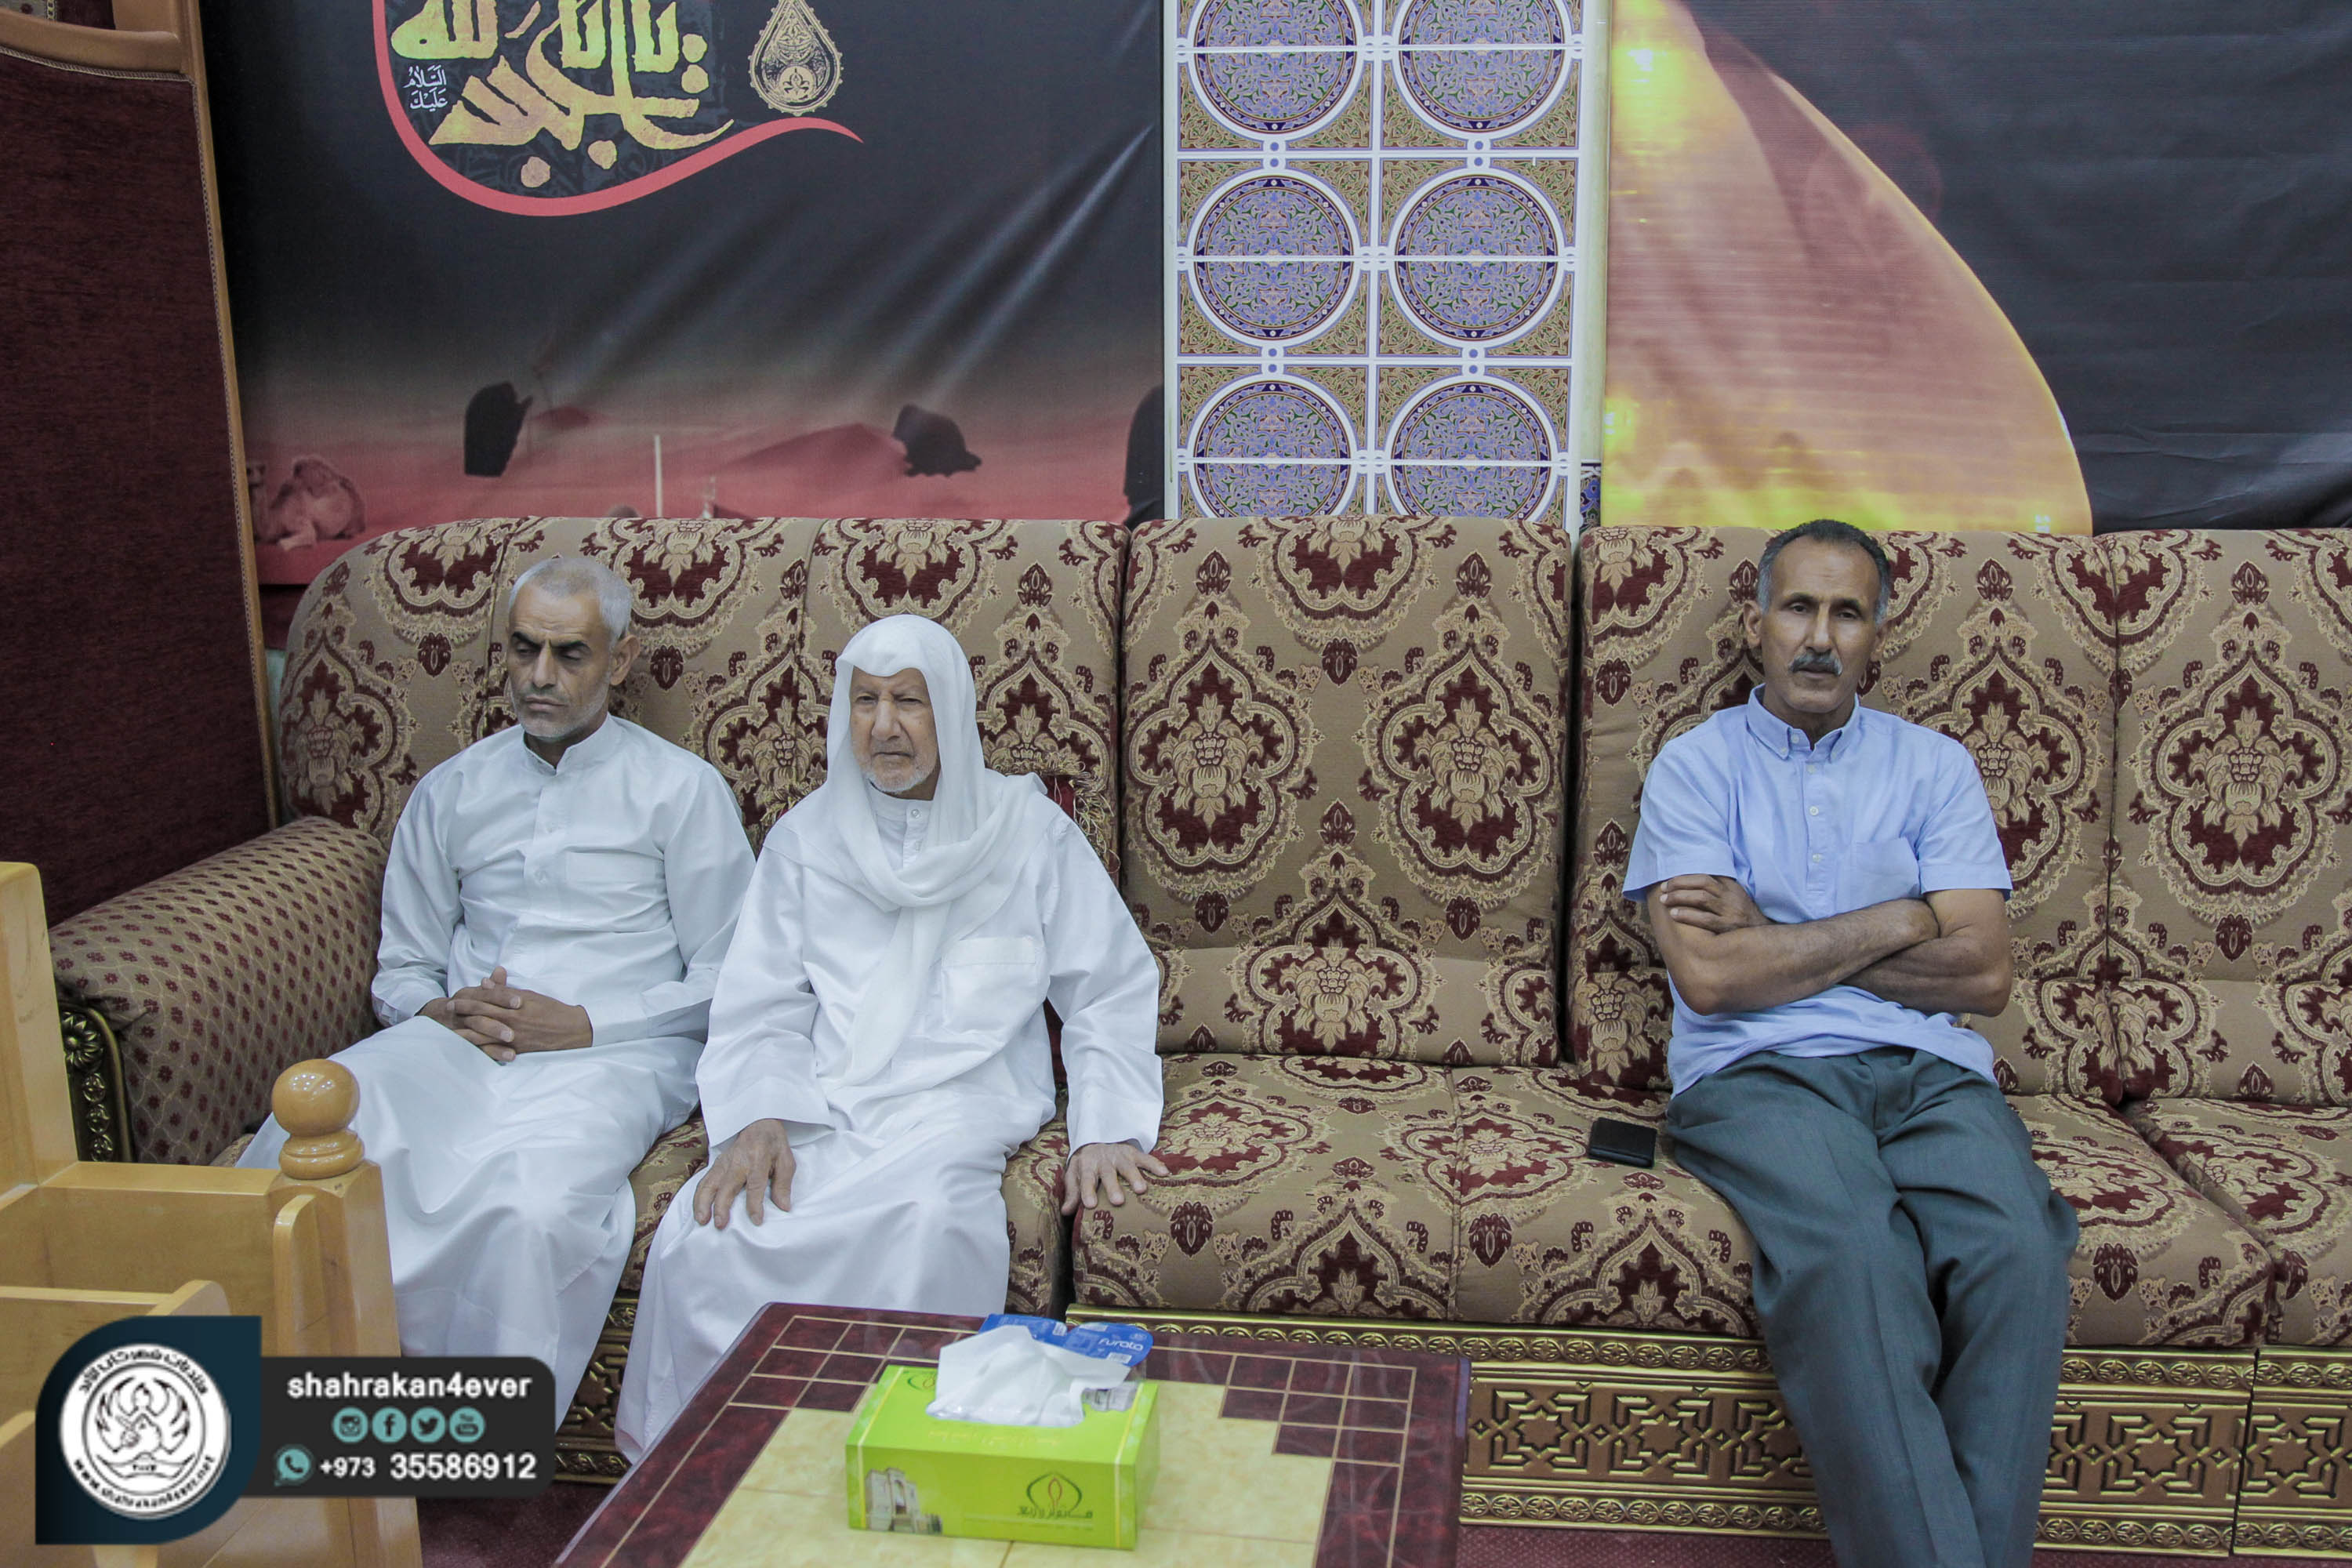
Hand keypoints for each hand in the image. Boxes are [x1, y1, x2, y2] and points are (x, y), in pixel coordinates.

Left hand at [420, 967, 591, 1062]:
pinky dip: (480, 1050)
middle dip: (461, 1016)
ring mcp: (512, 1039)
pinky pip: (493, 1052)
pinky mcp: (516, 1050)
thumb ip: (506, 991)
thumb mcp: (529, 996)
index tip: (453, 1000)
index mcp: (512, 1008)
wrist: (571, 1029)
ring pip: (482, 1037)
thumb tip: (486, 983)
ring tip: (450, 1033)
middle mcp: (510, 1024)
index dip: (467, 1001)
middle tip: (446, 1013)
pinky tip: (469, 1050)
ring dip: (465, 1035)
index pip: (484, 1003)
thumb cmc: (552, 1009)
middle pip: (479, 1019)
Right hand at [695, 1119, 795, 1228]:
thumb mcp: (786, 1160)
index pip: (755, 1184)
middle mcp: (738, 1161)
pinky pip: (704, 1181)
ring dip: (704, 1203)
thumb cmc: (773, 1145)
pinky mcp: (716, 1165)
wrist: (759, 1124)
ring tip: (702, 1220)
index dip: (755, 1204)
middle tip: (721, 1224)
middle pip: (727, 1186)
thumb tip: (784, 1207)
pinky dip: (699, 1197)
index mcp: (758, 1158)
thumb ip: (783, 1184)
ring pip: (709, 1183)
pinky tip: (698, 1211)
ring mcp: (724, 1163)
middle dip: (721, 1206)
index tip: (756, 1220)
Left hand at [1061, 1141, 1170, 1214]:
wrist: (1097, 1139)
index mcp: (1087, 1166)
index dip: (1087, 1191)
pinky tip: (1164, 1174)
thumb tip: (1065, 1212)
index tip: (1090, 1205)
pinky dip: (1155, 1164)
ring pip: (1127, 1166)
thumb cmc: (1086, 1165)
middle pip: (1108, 1174)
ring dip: (1134, 1176)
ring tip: (1141, 1190)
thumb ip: (1072, 1192)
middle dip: (1113, 1187)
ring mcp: (1119, 1155)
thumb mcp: (1074, 1174)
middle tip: (1118, 1201)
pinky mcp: (1133, 1152)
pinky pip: (1145, 1158)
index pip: (1086, 1179)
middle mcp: (1103, 1160)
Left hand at [1654, 875, 1769, 933]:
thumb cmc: (1743, 916)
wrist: (1764, 935)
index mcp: (1731, 888)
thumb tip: (1692, 883)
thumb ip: (1719, 889)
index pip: (1705, 877)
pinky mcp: (1728, 927)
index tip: (1670, 881)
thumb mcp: (1736, 898)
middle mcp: (1731, 897)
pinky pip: (1705, 919)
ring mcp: (1730, 912)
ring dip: (1680, 897)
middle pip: (1702, 884)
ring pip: (1702, 898)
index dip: (1685, 877)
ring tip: (1664, 900)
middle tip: (1663, 890)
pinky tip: (1674, 914)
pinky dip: (1688, 915)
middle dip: (1679, 885)